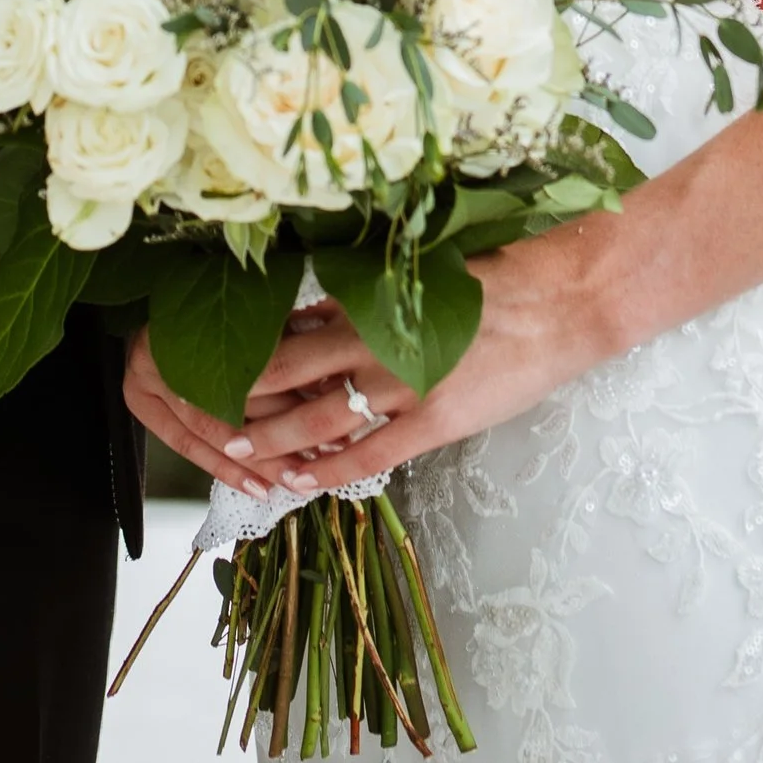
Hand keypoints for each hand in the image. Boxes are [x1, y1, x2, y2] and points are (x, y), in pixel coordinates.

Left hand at [142, 235, 610, 500]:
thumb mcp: (416, 279)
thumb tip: (309, 312)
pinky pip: (369, 455)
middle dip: (243, 397)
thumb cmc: (493, 281)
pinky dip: (330, 471)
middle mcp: (375, 343)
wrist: (558, 302)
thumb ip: (361, 299)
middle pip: (287, 374)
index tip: (216, 364)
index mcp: (371, 304)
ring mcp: (402, 386)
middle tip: (203, 412)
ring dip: (273, 439)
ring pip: (317, 419)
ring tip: (238, 453)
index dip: (248, 353)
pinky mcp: (433, 421)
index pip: (290, 330)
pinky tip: (302, 482)